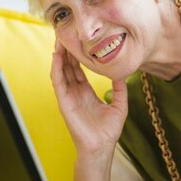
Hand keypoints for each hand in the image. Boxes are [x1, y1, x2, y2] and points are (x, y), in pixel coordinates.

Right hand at [51, 41, 127, 157]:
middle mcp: (75, 93)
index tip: (79, 41)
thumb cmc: (108, 131)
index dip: (77, 55)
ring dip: (59, 55)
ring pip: (61, 71)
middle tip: (67, 33)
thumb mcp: (120, 105)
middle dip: (67, 51)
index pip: (79, 69)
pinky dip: (56, 68)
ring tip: (60, 39)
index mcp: (86, 93)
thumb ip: (120, 89)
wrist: (101, 147)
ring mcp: (68, 97)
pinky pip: (58, 82)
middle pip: (68, 67)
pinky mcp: (64, 102)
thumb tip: (124, 73)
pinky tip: (57, 56)